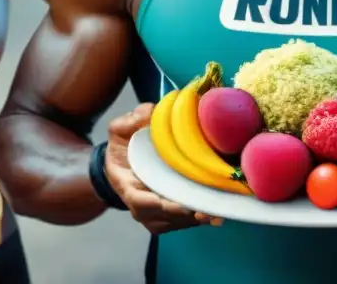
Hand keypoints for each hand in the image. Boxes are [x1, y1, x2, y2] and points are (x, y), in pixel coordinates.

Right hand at [104, 103, 221, 233]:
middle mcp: (139, 202)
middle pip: (158, 215)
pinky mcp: (167, 216)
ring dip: (192, 219)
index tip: (158, 201)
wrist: (124, 165)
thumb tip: (149, 114)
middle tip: (201, 210)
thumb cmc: (124, 146)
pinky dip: (198, 220)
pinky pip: (182, 223)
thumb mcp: (120, 128)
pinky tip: (216, 215)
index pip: (134, 196)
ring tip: (213, 214)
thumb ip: (131, 121)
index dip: (146, 201)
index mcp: (125, 182)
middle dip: (179, 213)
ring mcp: (152, 213)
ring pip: (173, 222)